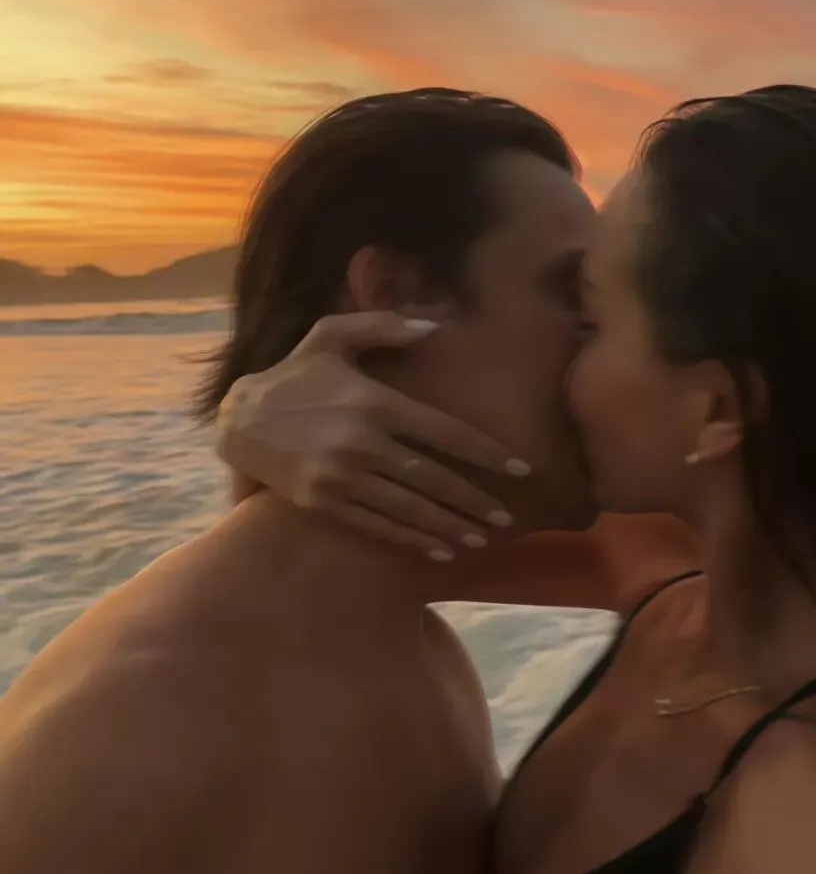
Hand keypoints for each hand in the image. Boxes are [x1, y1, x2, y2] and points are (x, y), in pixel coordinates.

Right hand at [215, 311, 531, 560]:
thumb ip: (384, 325)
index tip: (520, 470)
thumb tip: (435, 325)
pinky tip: (438, 548)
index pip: (444, 432)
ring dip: (448, 526)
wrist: (238, 418)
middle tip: (506, 518)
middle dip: (473, 500)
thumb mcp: (331, 334)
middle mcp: (361, 442)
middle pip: (432, 478)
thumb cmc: (294, 373)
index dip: (485, 453)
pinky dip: (411, 539)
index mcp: (373, 401)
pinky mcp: (322, 502)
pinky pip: (377, 525)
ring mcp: (341, 476)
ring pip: (409, 508)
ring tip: (480, 539)